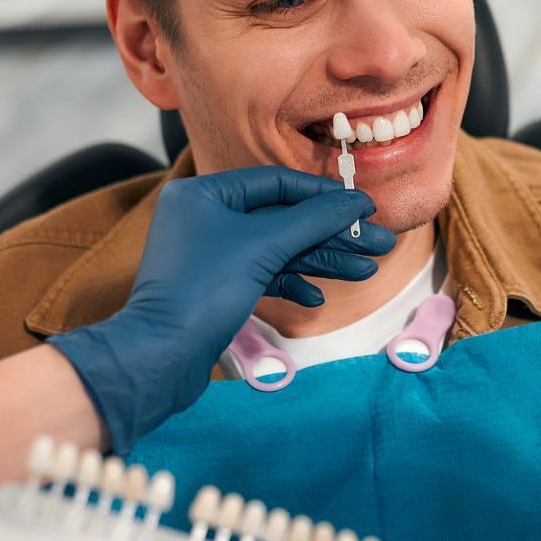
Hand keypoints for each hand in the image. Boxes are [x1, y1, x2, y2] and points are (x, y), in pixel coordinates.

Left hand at [54, 166, 392, 450]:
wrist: (160, 358)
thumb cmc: (203, 291)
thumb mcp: (263, 247)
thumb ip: (312, 220)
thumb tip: (356, 202)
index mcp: (205, 194)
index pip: (276, 183)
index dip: (324, 195)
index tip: (364, 208)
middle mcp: (205, 218)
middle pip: (282, 219)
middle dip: (331, 235)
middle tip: (380, 245)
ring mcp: (211, 255)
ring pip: (277, 250)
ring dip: (320, 261)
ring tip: (366, 270)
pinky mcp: (217, 289)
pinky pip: (262, 276)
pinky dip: (291, 283)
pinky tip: (316, 299)